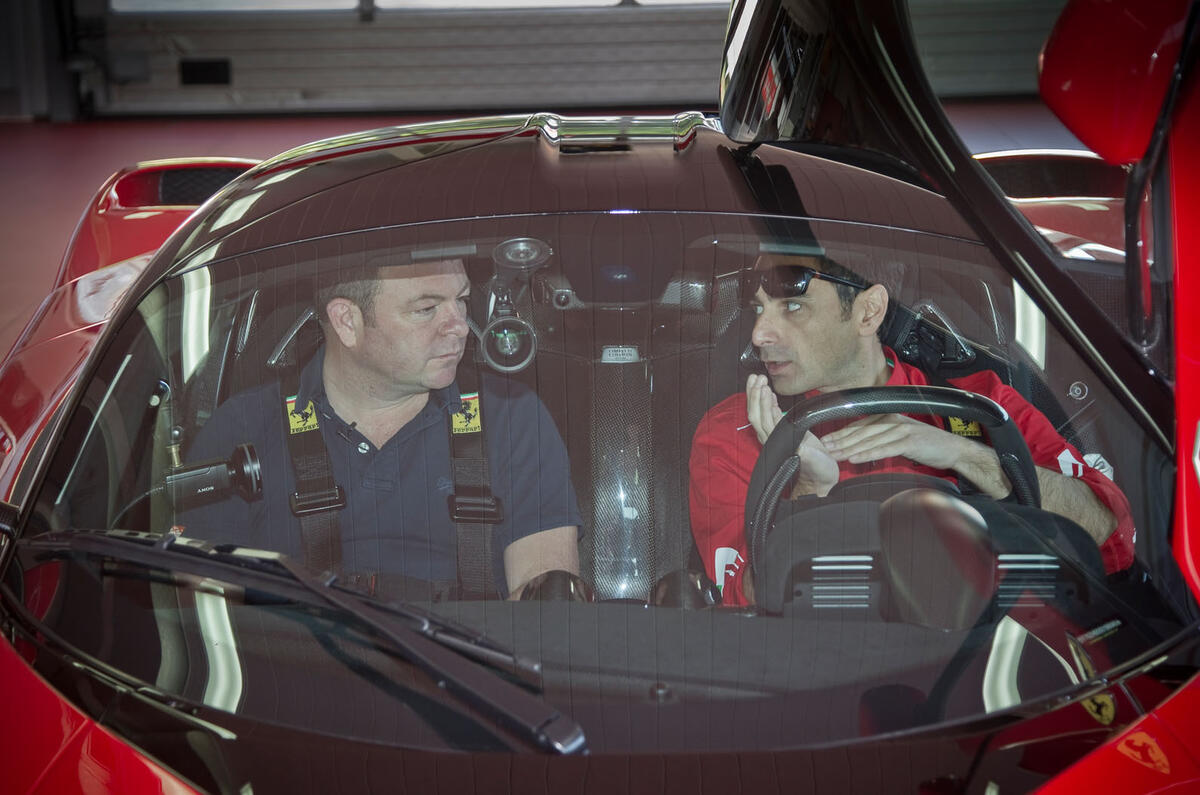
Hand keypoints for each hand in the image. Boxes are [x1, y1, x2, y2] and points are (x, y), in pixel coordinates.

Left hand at [745, 375, 838, 496]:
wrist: (820, 480)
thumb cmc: (819, 473)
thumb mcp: (816, 463)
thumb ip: (807, 455)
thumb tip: (800, 448)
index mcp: (778, 444)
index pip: (764, 420)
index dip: (762, 403)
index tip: (764, 388)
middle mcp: (772, 439)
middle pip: (756, 415)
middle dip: (755, 395)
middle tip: (757, 378)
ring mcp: (776, 436)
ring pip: (760, 414)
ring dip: (757, 395)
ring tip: (758, 380)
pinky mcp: (783, 433)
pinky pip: (769, 415)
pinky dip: (767, 402)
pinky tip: (768, 393)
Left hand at [819, 413, 963, 468]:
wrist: (952, 449)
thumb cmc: (926, 444)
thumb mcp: (900, 436)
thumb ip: (881, 437)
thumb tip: (860, 445)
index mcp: (889, 417)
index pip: (859, 425)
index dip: (841, 434)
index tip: (826, 441)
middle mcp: (893, 420)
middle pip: (861, 432)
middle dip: (841, 441)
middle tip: (825, 449)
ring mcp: (901, 430)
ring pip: (870, 440)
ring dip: (850, 449)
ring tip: (835, 455)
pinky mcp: (909, 441)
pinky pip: (884, 449)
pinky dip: (868, 454)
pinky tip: (855, 459)